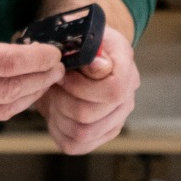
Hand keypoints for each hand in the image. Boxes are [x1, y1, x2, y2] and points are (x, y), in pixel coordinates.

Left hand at [36, 24, 138, 154]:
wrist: (75, 57)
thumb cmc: (74, 45)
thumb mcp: (77, 37)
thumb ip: (86, 49)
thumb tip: (98, 66)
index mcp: (125, 66)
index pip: (113, 91)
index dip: (80, 87)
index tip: (61, 75)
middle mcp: (127, 96)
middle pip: (90, 115)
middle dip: (62, 100)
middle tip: (53, 85)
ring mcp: (117, 119)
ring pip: (81, 132)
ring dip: (58, 114)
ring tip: (54, 96)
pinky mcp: (101, 135)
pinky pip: (75, 144)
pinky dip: (58, 129)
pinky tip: (56, 111)